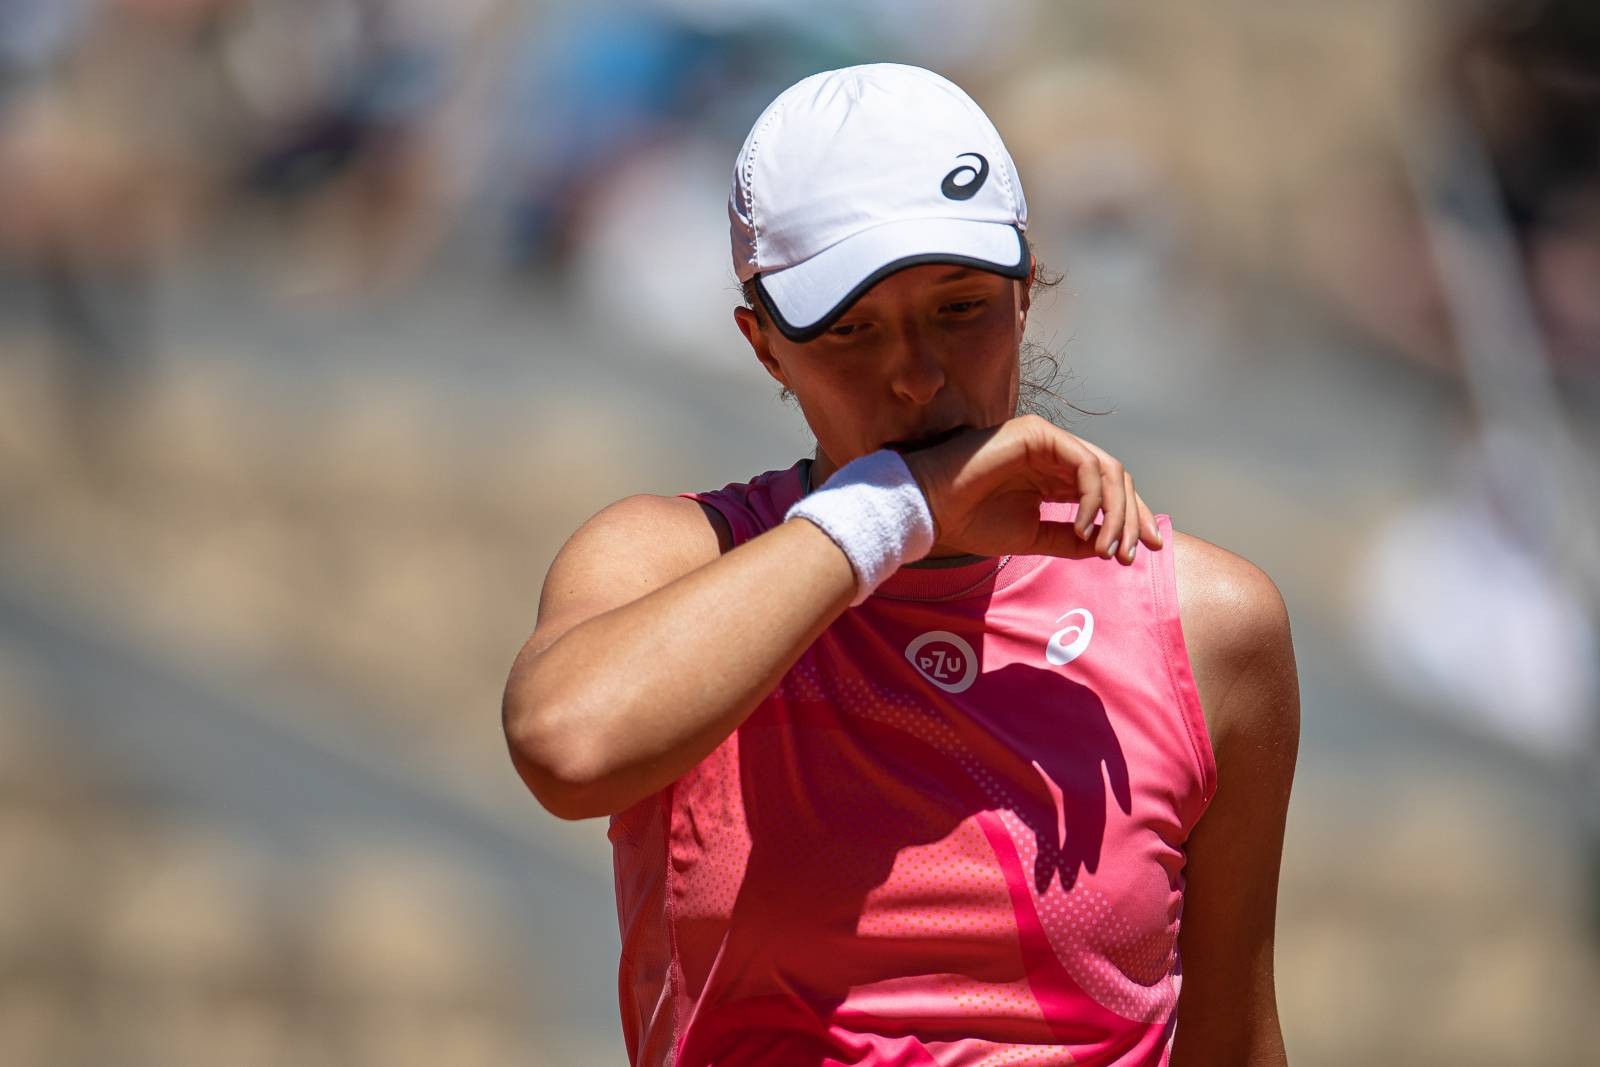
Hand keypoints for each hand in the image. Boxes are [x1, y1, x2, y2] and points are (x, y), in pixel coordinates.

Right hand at [900, 415, 1162, 561]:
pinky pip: (1085, 465)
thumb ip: (1069, 539)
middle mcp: (1056, 453)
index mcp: (1054, 474)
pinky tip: (1084, 527)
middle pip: (1114, 478)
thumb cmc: (970, 520)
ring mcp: (1048, 440)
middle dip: (1130, 517)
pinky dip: (1092, 499)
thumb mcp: (1031, 536)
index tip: (1141, 551)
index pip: (1105, 490)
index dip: (1129, 518)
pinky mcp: (1039, 434)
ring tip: (1108, 548)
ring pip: (1106, 470)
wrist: (931, 509)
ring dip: (1115, 512)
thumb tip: (1106, 548)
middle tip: (1130, 554)